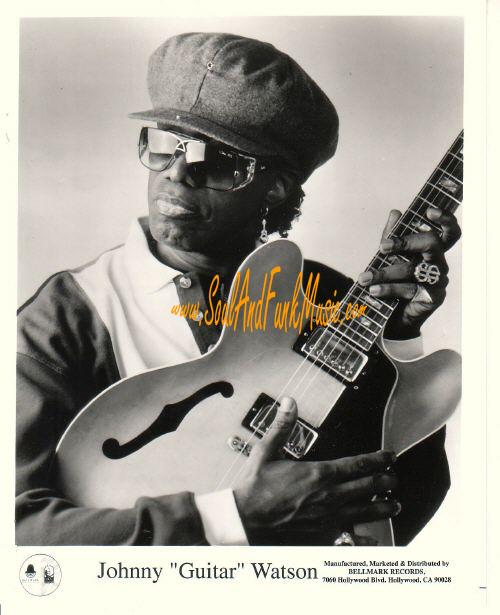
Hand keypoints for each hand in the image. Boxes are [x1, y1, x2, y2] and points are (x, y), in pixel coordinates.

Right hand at [233, 397, 399, 543]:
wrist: (245, 519)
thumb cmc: (255, 487)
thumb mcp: (266, 451)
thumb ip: (282, 426)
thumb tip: (289, 403)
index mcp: (319, 474)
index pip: (357, 464)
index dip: (377, 460)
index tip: (389, 457)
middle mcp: (329, 496)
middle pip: (367, 487)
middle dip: (385, 482)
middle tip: (394, 479)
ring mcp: (328, 518)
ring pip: (364, 511)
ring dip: (382, 507)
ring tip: (394, 505)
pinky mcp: (322, 534)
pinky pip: (350, 536)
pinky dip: (364, 536)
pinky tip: (372, 537)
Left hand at [357, 207, 460, 338]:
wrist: (393, 315)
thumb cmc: (393, 280)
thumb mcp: (389, 256)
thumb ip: (392, 235)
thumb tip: (395, 212)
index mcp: (433, 249)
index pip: (448, 230)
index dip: (444, 218)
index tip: (429, 211)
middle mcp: (439, 262)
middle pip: (432, 243)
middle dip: (406, 242)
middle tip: (382, 247)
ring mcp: (439, 280)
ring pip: (414, 268)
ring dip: (385, 272)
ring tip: (364, 278)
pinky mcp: (433, 297)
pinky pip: (410, 289)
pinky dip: (389, 289)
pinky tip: (373, 291)